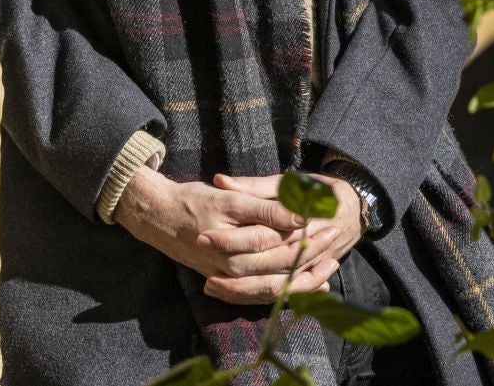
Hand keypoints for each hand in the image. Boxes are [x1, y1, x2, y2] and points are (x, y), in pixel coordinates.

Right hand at [114, 167, 341, 303]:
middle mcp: (233, 268)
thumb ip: (266, 210)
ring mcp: (230, 277)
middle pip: (282, 268)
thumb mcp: (230, 200)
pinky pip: (260, 294)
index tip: (332, 223)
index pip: (282, 245)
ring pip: (274, 287)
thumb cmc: (193, 202)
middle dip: (313, 255)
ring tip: (329, 267)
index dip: (309, 237)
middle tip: (335, 237)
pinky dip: (285, 291)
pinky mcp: (227, 281)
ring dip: (304, 279)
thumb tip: (300, 217)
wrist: (158, 217)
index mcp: (236, 247)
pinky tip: (306, 284)